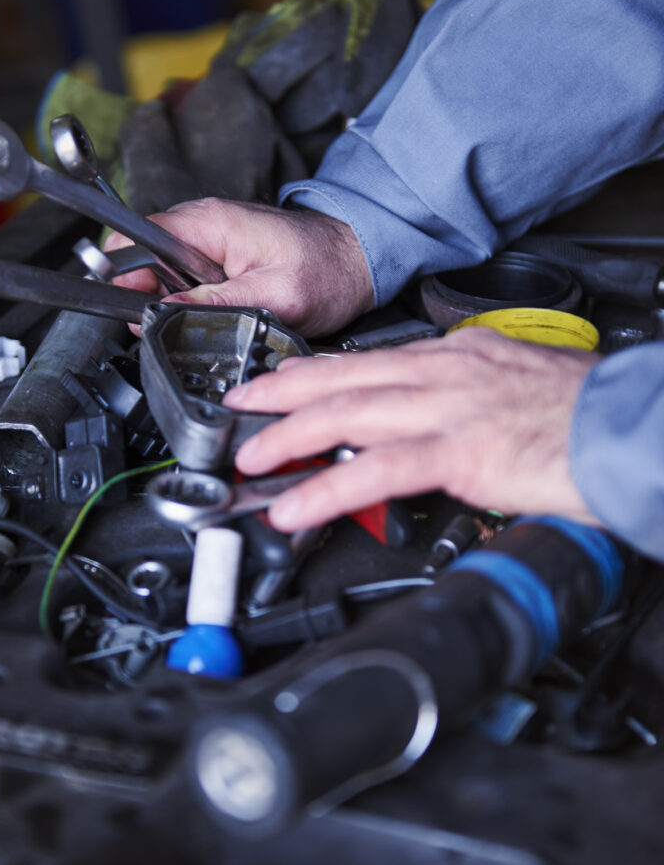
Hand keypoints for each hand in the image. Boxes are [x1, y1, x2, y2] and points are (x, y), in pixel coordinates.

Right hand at [105, 197, 373, 336]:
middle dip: (150, 296)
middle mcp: (203, 226)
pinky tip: (217, 312)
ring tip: (207, 316)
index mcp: (209, 224)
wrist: (359, 260)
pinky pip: (187, 281)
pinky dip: (194, 301)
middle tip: (176, 322)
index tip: (135, 306)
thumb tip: (166, 315)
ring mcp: (210, 241)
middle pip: (143, 260)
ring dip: (174, 302)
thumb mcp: (276, 295)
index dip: (125, 275)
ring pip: (163, 275)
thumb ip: (218, 305)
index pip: (136, 238)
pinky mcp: (219, 258)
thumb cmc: (328, 270)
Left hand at [224, 327, 600, 531]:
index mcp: (455, 358)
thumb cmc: (577, 415)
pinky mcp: (461, 452)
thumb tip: (424, 420)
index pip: (367, 362)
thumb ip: (460, 399)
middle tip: (239, 408)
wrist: (628, 427)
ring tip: (251, 459)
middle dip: (281, 395)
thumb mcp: (508, 389)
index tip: (278, 382)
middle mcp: (444, 374)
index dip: (313, 373)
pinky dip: (326, 488)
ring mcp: (449, 410)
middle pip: (342, 379)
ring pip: (346, 416)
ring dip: (288, 438)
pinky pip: (377, 471)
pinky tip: (295, 505)